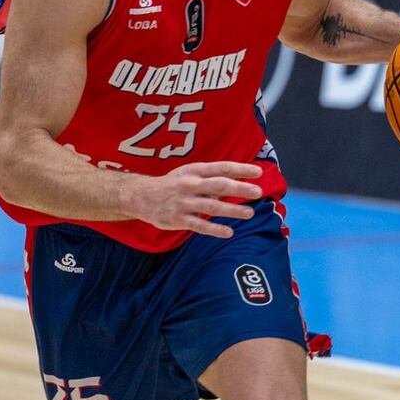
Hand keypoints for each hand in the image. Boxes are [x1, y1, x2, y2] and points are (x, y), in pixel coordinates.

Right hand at [126, 161, 263, 238]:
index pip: (221, 168)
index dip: (240, 169)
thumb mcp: (188, 174)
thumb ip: (210, 178)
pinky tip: (229, 232)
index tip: (258, 172)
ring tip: (249, 213)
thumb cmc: (171, 184)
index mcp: (194, 171)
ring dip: (232, 210)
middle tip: (258, 192)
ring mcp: (184, 203)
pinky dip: (215, 229)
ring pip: (212, 206)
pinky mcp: (178, 219)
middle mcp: (190, 185)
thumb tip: (235, 182)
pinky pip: (200, 225)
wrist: (141, 196)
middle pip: (218, 185)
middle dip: (239, 188)